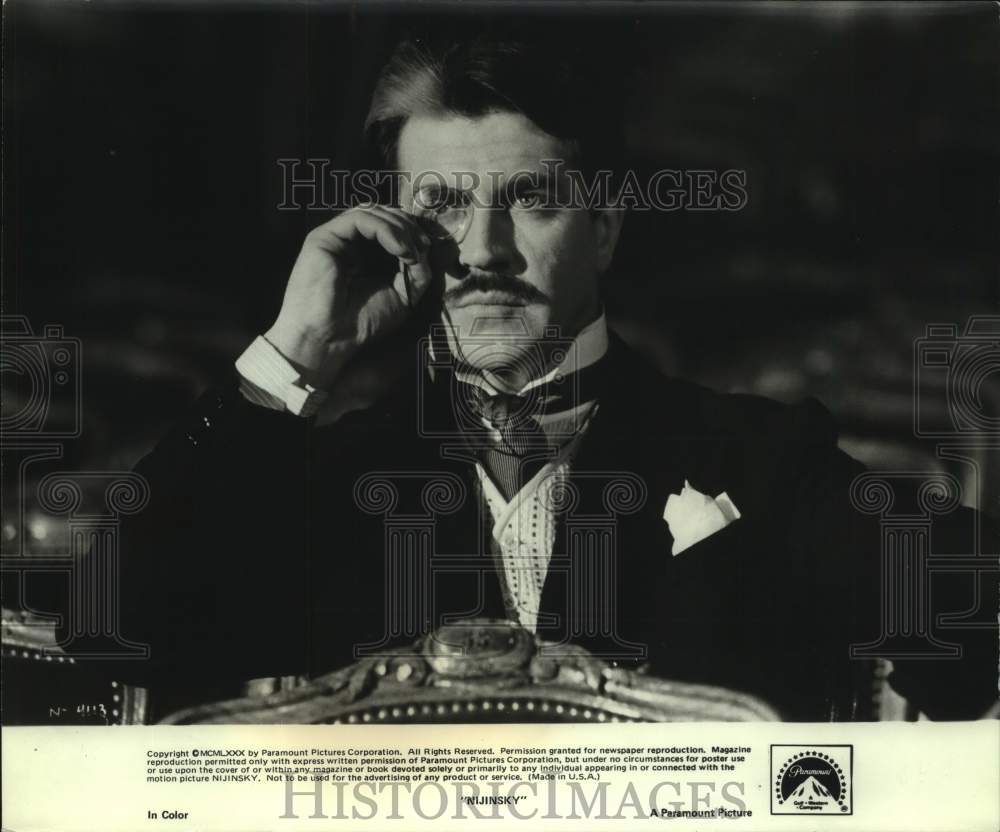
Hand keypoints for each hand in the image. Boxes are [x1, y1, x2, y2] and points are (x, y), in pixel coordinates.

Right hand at [264, 205, 433, 385]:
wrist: (329, 340)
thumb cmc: (360, 323)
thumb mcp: (402, 294)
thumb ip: (416, 270)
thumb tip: (425, 248)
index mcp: (364, 253)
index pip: (390, 226)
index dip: (412, 231)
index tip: (427, 249)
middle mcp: (349, 241)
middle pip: (383, 214)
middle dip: (408, 226)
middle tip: (422, 246)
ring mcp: (336, 237)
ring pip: (373, 212)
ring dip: (400, 228)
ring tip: (411, 251)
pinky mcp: (324, 236)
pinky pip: (360, 218)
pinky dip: (385, 230)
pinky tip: (400, 249)